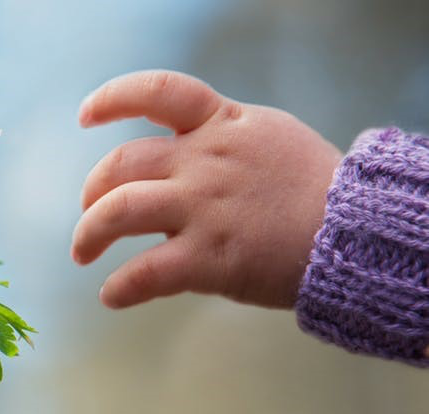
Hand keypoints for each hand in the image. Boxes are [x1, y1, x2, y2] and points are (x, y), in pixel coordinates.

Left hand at [71, 70, 343, 308]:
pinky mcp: (209, 258)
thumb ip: (219, 137)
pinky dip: (119, 288)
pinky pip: (144, 273)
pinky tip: (112, 296)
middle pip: (120, 164)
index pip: (158, 92)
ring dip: (88, 234)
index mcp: (220, 125)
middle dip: (92, 191)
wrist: (355, 233)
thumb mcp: (267, 137)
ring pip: (118, 212)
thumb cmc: (312, 188)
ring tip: (83, 253)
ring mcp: (203, 209)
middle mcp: (204, 162)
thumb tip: (177, 150)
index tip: (87, 115)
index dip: (113, 99)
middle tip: (89, 214)